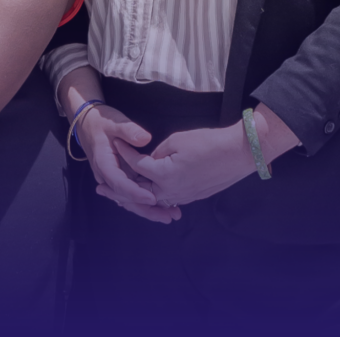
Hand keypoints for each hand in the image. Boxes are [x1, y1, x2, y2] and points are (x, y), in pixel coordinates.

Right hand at [71, 104, 173, 223]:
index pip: (119, 183)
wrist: (87, 123)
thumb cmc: (102, 121)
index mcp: (104, 164)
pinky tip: (162, 207)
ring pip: (129, 200)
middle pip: (125, 199)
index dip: (135, 193)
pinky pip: (131, 194)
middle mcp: (106, 176)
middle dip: (146, 209)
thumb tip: (145, 139)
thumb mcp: (115, 121)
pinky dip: (144, 202)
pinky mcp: (119, 178)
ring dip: (148, 209)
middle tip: (169, 216)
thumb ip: (129, 130)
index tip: (152, 199)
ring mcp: (113, 179)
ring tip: (170, 215)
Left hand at [124, 120, 259, 208]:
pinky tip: (147, 195)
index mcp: (164, 175)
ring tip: (118, 196)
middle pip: (138, 192)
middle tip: (100, 188)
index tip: (115, 143)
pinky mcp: (192, 197)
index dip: (124, 153)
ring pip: (152, 200)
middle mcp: (170, 191)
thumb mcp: (177, 140)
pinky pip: (167, 200)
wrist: (238, 153)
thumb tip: (151, 160)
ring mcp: (183, 196)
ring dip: (135, 197)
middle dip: (117, 190)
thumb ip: (158, 152)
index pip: (136, 166)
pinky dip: (154, 198)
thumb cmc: (209, 142)